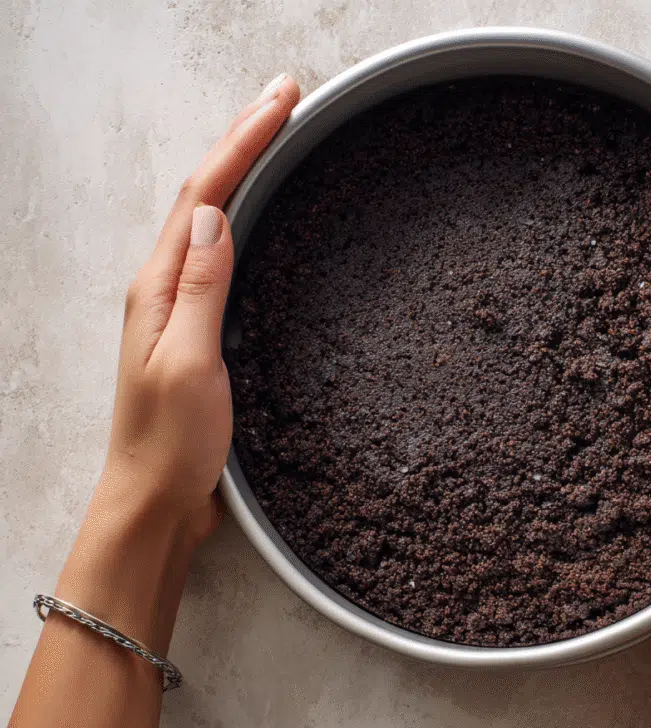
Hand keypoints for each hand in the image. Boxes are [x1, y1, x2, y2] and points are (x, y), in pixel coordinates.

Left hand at [98, 74, 301, 548]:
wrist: (156, 499)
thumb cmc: (170, 442)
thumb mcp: (189, 363)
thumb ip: (202, 288)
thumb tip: (212, 215)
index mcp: (159, 286)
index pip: (205, 195)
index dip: (244, 142)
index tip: (282, 102)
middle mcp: (164, 286)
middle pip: (205, 192)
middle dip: (244, 137)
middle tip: (285, 95)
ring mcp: (181, 305)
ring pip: (212, 216)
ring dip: (242, 167)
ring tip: (274, 132)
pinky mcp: (200, 326)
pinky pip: (221, 252)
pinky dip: (243, 213)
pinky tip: (257, 212)